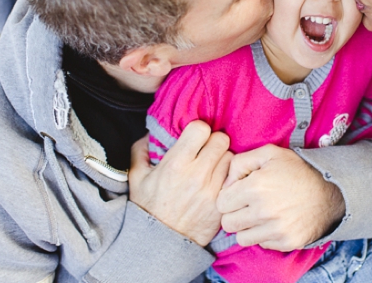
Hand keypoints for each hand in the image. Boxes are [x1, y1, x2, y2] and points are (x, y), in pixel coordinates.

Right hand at [129, 121, 232, 246]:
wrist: (160, 243)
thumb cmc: (148, 207)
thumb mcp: (137, 177)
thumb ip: (141, 150)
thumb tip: (151, 132)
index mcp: (176, 164)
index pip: (201, 129)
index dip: (198, 130)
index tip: (195, 138)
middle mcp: (197, 175)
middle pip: (221, 140)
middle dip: (214, 142)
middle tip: (207, 150)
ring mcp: (212, 190)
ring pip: (231, 158)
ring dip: (223, 159)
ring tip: (213, 166)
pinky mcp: (222, 203)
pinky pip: (234, 179)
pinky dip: (229, 178)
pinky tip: (219, 181)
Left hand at [216, 144, 344, 250]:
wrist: (330, 189)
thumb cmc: (297, 169)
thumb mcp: (269, 153)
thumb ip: (240, 162)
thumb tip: (226, 183)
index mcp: (255, 187)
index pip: (221, 203)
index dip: (229, 197)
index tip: (240, 193)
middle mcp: (264, 211)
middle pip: (228, 223)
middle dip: (235, 214)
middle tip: (248, 205)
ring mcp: (275, 229)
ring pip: (242, 238)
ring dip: (247, 227)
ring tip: (260, 214)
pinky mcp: (286, 242)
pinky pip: (261, 244)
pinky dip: (264, 235)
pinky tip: (274, 221)